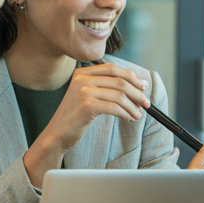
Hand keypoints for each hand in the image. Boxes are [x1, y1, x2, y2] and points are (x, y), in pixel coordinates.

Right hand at [23, 63, 151, 186]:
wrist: (56, 134)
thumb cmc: (75, 116)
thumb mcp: (88, 95)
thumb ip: (105, 86)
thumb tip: (137, 86)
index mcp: (82, 73)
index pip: (113, 68)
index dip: (132, 76)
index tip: (143, 85)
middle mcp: (81, 78)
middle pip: (119, 81)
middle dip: (137, 93)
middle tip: (146, 103)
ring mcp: (83, 91)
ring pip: (120, 95)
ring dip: (133, 106)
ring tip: (138, 114)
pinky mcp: (86, 105)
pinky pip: (115, 107)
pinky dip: (126, 113)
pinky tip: (129, 118)